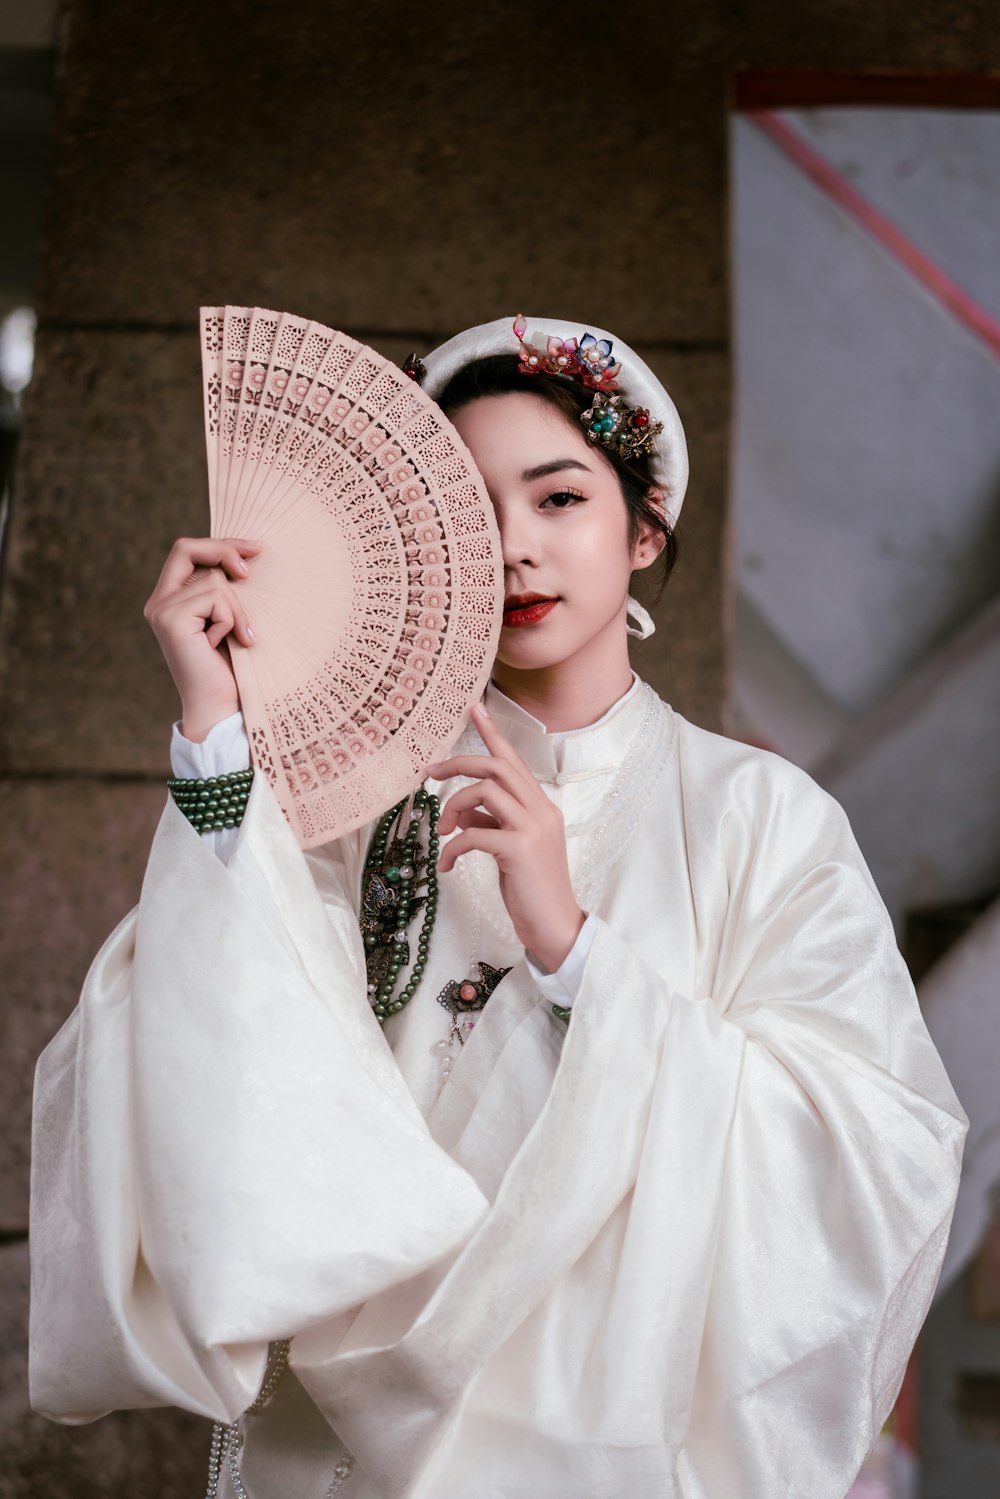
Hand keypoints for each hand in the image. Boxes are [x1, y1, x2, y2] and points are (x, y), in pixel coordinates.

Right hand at [143, 536, 260, 740]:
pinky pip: (216, 598)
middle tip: (254, 566)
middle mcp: (158, 602)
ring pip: (214, 580)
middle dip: (225, 550)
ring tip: (241, 637)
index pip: (186, 551)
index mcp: (169, 599)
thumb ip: (223, 590)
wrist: (222, 706)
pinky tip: (229, 643)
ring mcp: (161, 610)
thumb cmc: (232, 666)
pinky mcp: (172, 620)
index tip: (254, 548)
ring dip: (238, 609)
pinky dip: (233, 619)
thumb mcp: (229, 618)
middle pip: (186, 548)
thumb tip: (246, 553)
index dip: (219, 544)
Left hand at [430, 703, 585, 973]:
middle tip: (430, 773)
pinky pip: (473, 833)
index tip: (474, 709)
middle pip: (495, 766)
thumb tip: (462, 813)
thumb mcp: (510, 849)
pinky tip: (447, 865)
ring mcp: (532, 828)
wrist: (555, 925)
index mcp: (540, 806)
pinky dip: (452, 847)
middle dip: (458, 763)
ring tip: (443, 832)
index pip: (513, 761)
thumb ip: (491, 823)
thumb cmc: (531, 888)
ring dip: (453, 806)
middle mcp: (540, 809)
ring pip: (484, 790)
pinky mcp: (519, 849)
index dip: (492, 733)